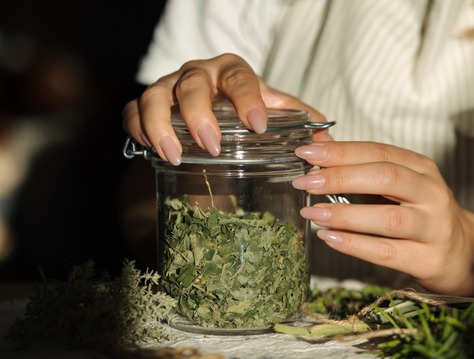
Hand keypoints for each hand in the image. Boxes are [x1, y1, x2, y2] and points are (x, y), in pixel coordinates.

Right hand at [122, 53, 330, 164]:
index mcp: (233, 72)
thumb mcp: (274, 111)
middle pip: (192, 85)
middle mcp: (199, 74)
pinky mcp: (147, 104)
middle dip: (200, 115)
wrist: (215, 108)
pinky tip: (148, 148)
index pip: (241, 78)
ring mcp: (169, 87)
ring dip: (161, 125)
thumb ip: (299, 122)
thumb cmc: (247, 108)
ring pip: (154, 96)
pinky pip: (132, 111)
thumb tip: (325, 142)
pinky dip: (136, 128)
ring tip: (173, 154)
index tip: (257, 124)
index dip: (247, 99)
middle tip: (211, 146)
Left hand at [292, 141, 473, 295]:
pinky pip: (387, 251)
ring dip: (346, 214)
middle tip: (305, 182)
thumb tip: (318, 145)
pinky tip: (330, 238)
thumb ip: (361, 166)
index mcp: (422, 169)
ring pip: (388, 218)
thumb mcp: (398, 184)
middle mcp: (431, 194)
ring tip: (313, 213)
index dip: (341, 151)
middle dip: (340, 177)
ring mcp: (432, 228)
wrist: (460, 253)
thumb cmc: (419, 214)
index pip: (379, 152)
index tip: (305, 153)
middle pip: (386, 177)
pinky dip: (356, 245)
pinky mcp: (427, 258)